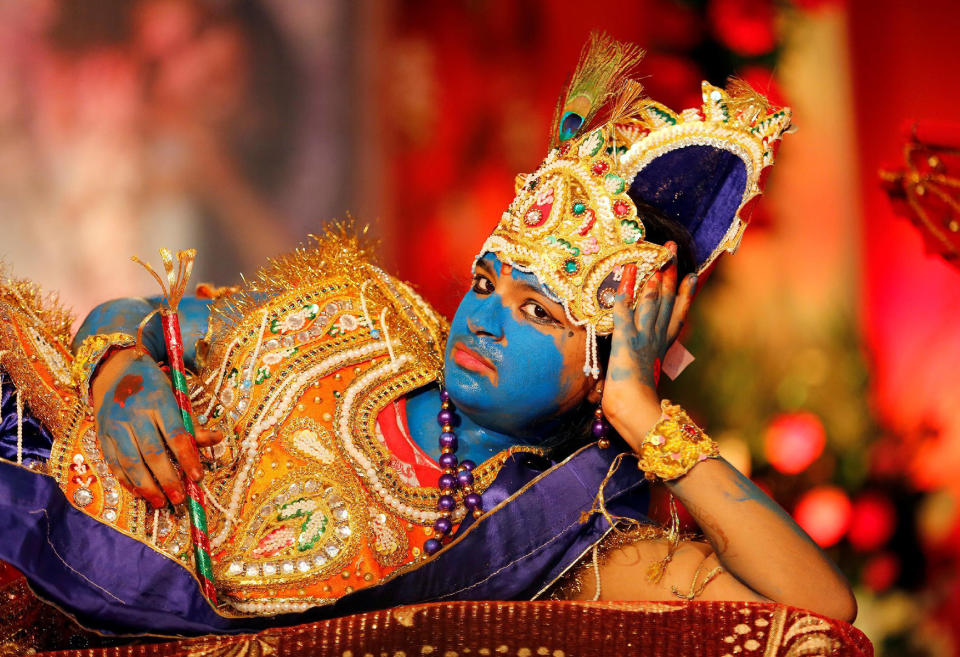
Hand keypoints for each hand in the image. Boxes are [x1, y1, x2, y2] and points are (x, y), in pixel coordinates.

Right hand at [90, 348, 221, 507]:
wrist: (114, 369)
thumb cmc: (153, 384)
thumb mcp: (176, 394)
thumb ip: (192, 421)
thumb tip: (216, 439)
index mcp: (158, 401)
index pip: (176, 434)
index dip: (188, 457)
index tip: (198, 477)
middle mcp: (134, 413)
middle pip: (153, 452)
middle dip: (168, 479)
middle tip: (180, 498)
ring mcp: (115, 425)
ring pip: (131, 462)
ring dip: (147, 487)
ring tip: (161, 502)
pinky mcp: (102, 435)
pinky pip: (114, 463)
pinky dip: (128, 481)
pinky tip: (141, 493)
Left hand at [601, 242, 696, 449]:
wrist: (635, 412)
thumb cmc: (637, 400)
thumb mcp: (647, 375)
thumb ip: (649, 362)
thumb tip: (651, 359)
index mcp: (661, 347)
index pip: (677, 314)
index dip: (684, 294)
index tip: (691, 275)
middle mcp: (655, 338)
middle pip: (666, 301)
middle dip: (670, 274)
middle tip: (673, 251)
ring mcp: (641, 338)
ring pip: (650, 303)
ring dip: (653, 281)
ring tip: (656, 261)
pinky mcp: (625, 341)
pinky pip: (624, 314)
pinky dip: (624, 296)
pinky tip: (624, 279)